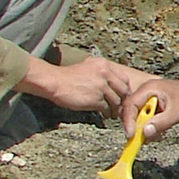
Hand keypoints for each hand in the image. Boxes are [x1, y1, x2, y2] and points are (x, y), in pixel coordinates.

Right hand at [20, 54, 136, 115]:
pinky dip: (106, 112)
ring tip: (111, 113)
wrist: (54, 82)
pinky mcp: (96, 99)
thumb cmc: (68, 76)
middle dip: (122, 100)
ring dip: (114, 109)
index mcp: (105, 64)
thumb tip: (113, 83)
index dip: (124, 88)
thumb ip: (103, 72)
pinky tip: (103, 114)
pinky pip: (107, 108)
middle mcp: (105, 74)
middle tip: (119, 106)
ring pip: (116, 101)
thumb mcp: (88, 66)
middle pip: (123, 90)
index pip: (124, 78)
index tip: (122, 95)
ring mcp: (101, 87)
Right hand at [124, 70, 178, 141]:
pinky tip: (161, 130)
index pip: (130, 105)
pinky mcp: (153, 107)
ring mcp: (149, 100)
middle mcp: (146, 93)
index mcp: (149, 89)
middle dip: (137, 126)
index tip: (131, 135)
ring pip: (138, 117)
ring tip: (158, 133)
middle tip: (144, 138)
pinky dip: (151, 127)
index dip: (128, 121)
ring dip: (145, 128)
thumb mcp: (177, 112)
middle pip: (131, 112)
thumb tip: (145, 132)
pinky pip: (146, 119)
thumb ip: (161, 123)